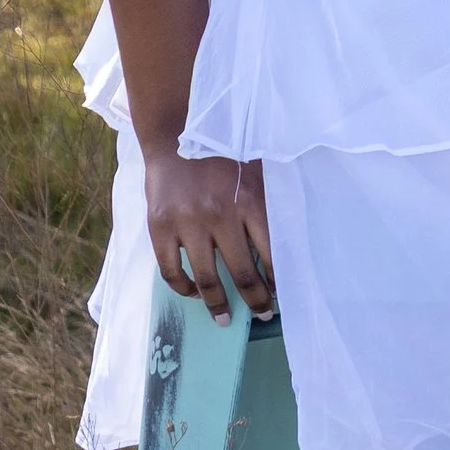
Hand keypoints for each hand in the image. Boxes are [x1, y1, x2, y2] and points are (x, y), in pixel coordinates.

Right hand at [144, 144, 274, 322]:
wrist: (176, 131)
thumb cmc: (222, 151)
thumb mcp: (255, 170)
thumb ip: (267, 203)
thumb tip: (289, 240)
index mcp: (249, 200)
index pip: (271, 253)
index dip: (277, 281)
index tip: (282, 296)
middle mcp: (220, 214)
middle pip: (242, 272)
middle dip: (256, 300)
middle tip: (262, 313)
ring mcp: (188, 223)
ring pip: (206, 278)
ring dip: (218, 304)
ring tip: (224, 319)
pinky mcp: (160, 227)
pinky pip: (171, 270)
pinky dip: (183, 288)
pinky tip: (193, 292)